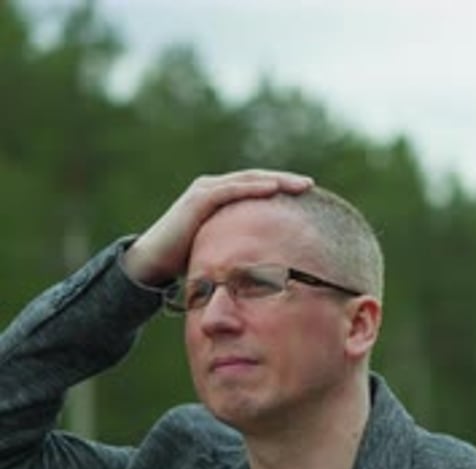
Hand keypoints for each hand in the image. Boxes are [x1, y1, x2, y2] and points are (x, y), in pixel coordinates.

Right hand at [123, 170, 313, 285]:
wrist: (152, 262)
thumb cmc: (184, 260)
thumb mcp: (219, 251)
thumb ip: (238, 249)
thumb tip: (263, 269)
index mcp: (220, 198)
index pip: (256, 188)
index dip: (281, 189)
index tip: (305, 195)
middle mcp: (214, 188)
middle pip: (257, 179)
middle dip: (285, 181)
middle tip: (310, 185)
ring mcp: (206, 190)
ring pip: (248, 180)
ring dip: (276, 181)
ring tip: (300, 184)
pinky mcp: (199, 199)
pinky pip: (231, 190)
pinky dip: (253, 188)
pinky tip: (273, 188)